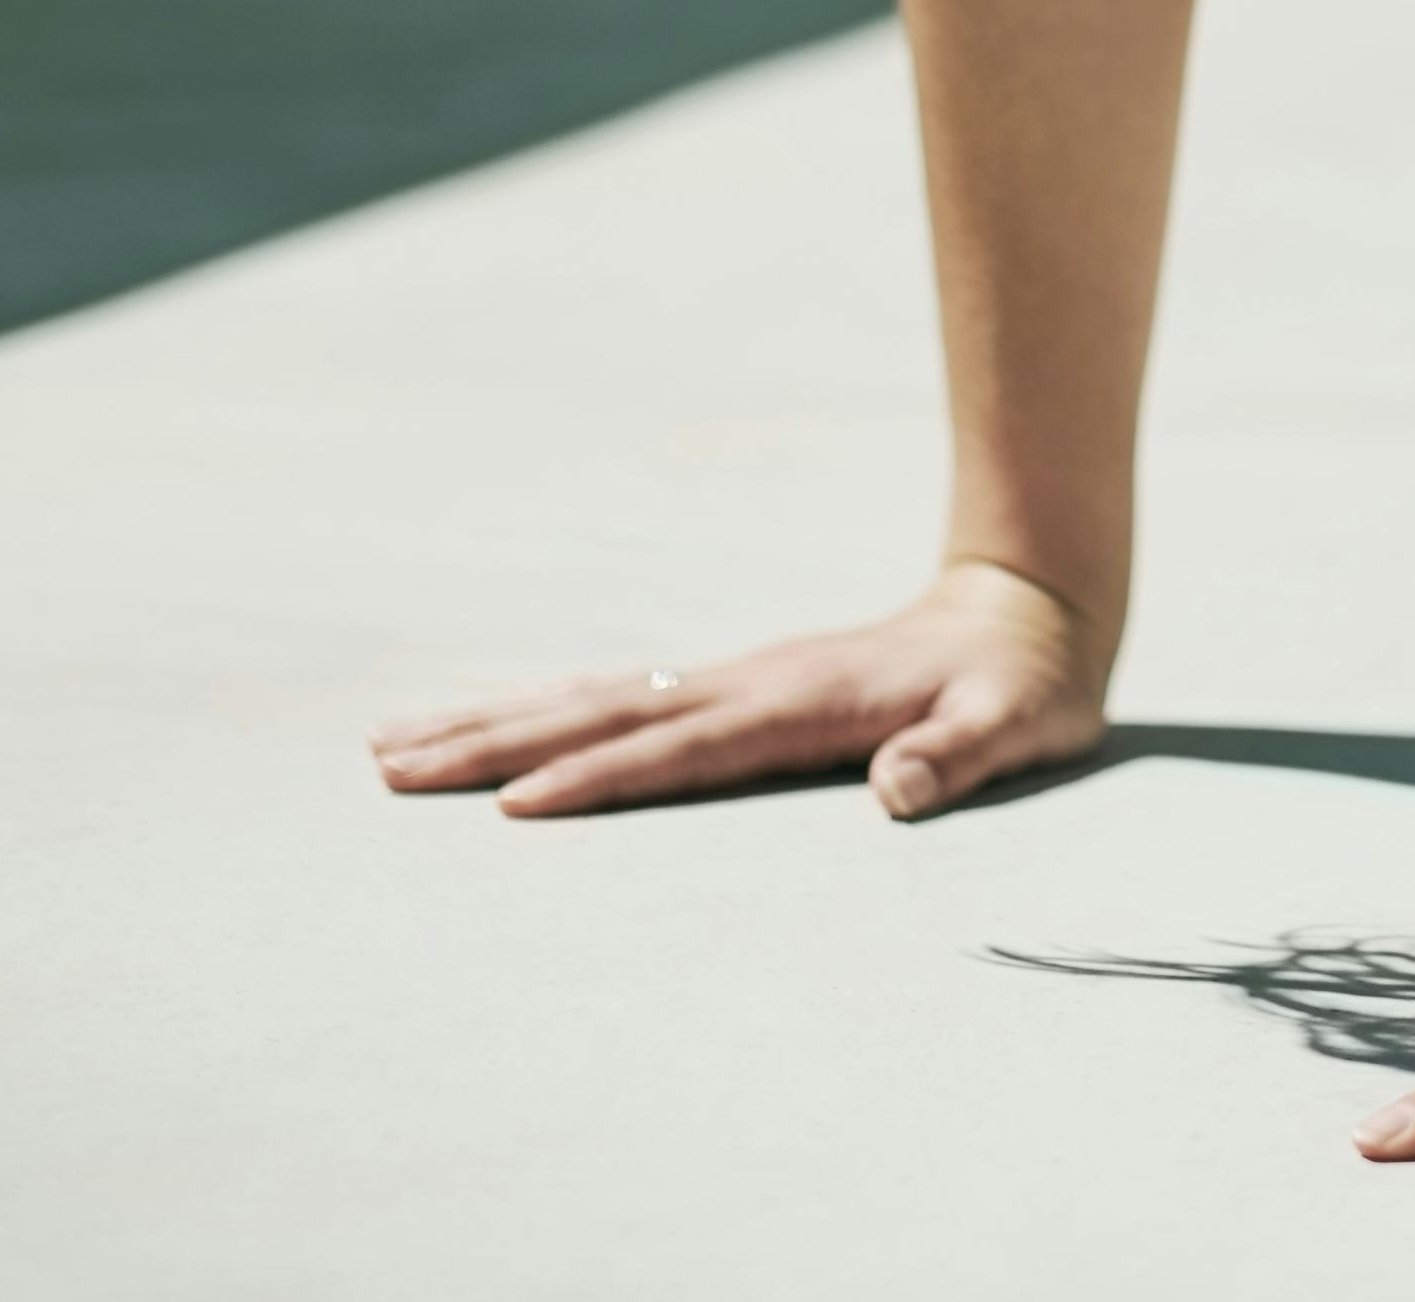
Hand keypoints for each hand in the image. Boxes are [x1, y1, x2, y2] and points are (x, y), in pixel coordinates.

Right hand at [365, 559, 1105, 819]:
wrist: (1029, 608)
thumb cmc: (1024, 686)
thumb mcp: (1018, 725)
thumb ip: (961, 754)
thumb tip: (899, 790)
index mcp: (801, 702)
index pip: (680, 749)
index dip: (599, 778)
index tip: (511, 807)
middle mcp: (746, 680)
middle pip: (600, 712)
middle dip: (494, 742)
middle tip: (386, 766)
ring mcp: (732, 676)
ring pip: (592, 698)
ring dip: (492, 721)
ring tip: (389, 745)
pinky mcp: (729, 684)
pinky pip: (617, 698)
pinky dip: (542, 710)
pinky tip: (489, 727)